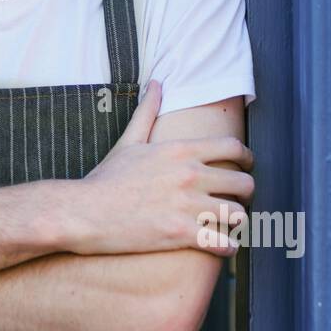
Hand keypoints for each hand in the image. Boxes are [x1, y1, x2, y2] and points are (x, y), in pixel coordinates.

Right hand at [69, 80, 254, 256]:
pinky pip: (222, 243)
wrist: (84, 212)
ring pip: (238, 215)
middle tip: (235, 201)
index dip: (246, 159)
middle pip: (244, 184)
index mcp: (180, 150)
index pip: (233, 147)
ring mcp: (187, 206)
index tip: (245, 167)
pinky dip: (226, 247)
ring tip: (227, 226)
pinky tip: (220, 246)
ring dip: (236, 222)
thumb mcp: (129, 141)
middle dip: (245, 194)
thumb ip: (148, 111)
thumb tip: (157, 82)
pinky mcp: (180, 234)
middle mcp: (190, 175)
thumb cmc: (106, 179)